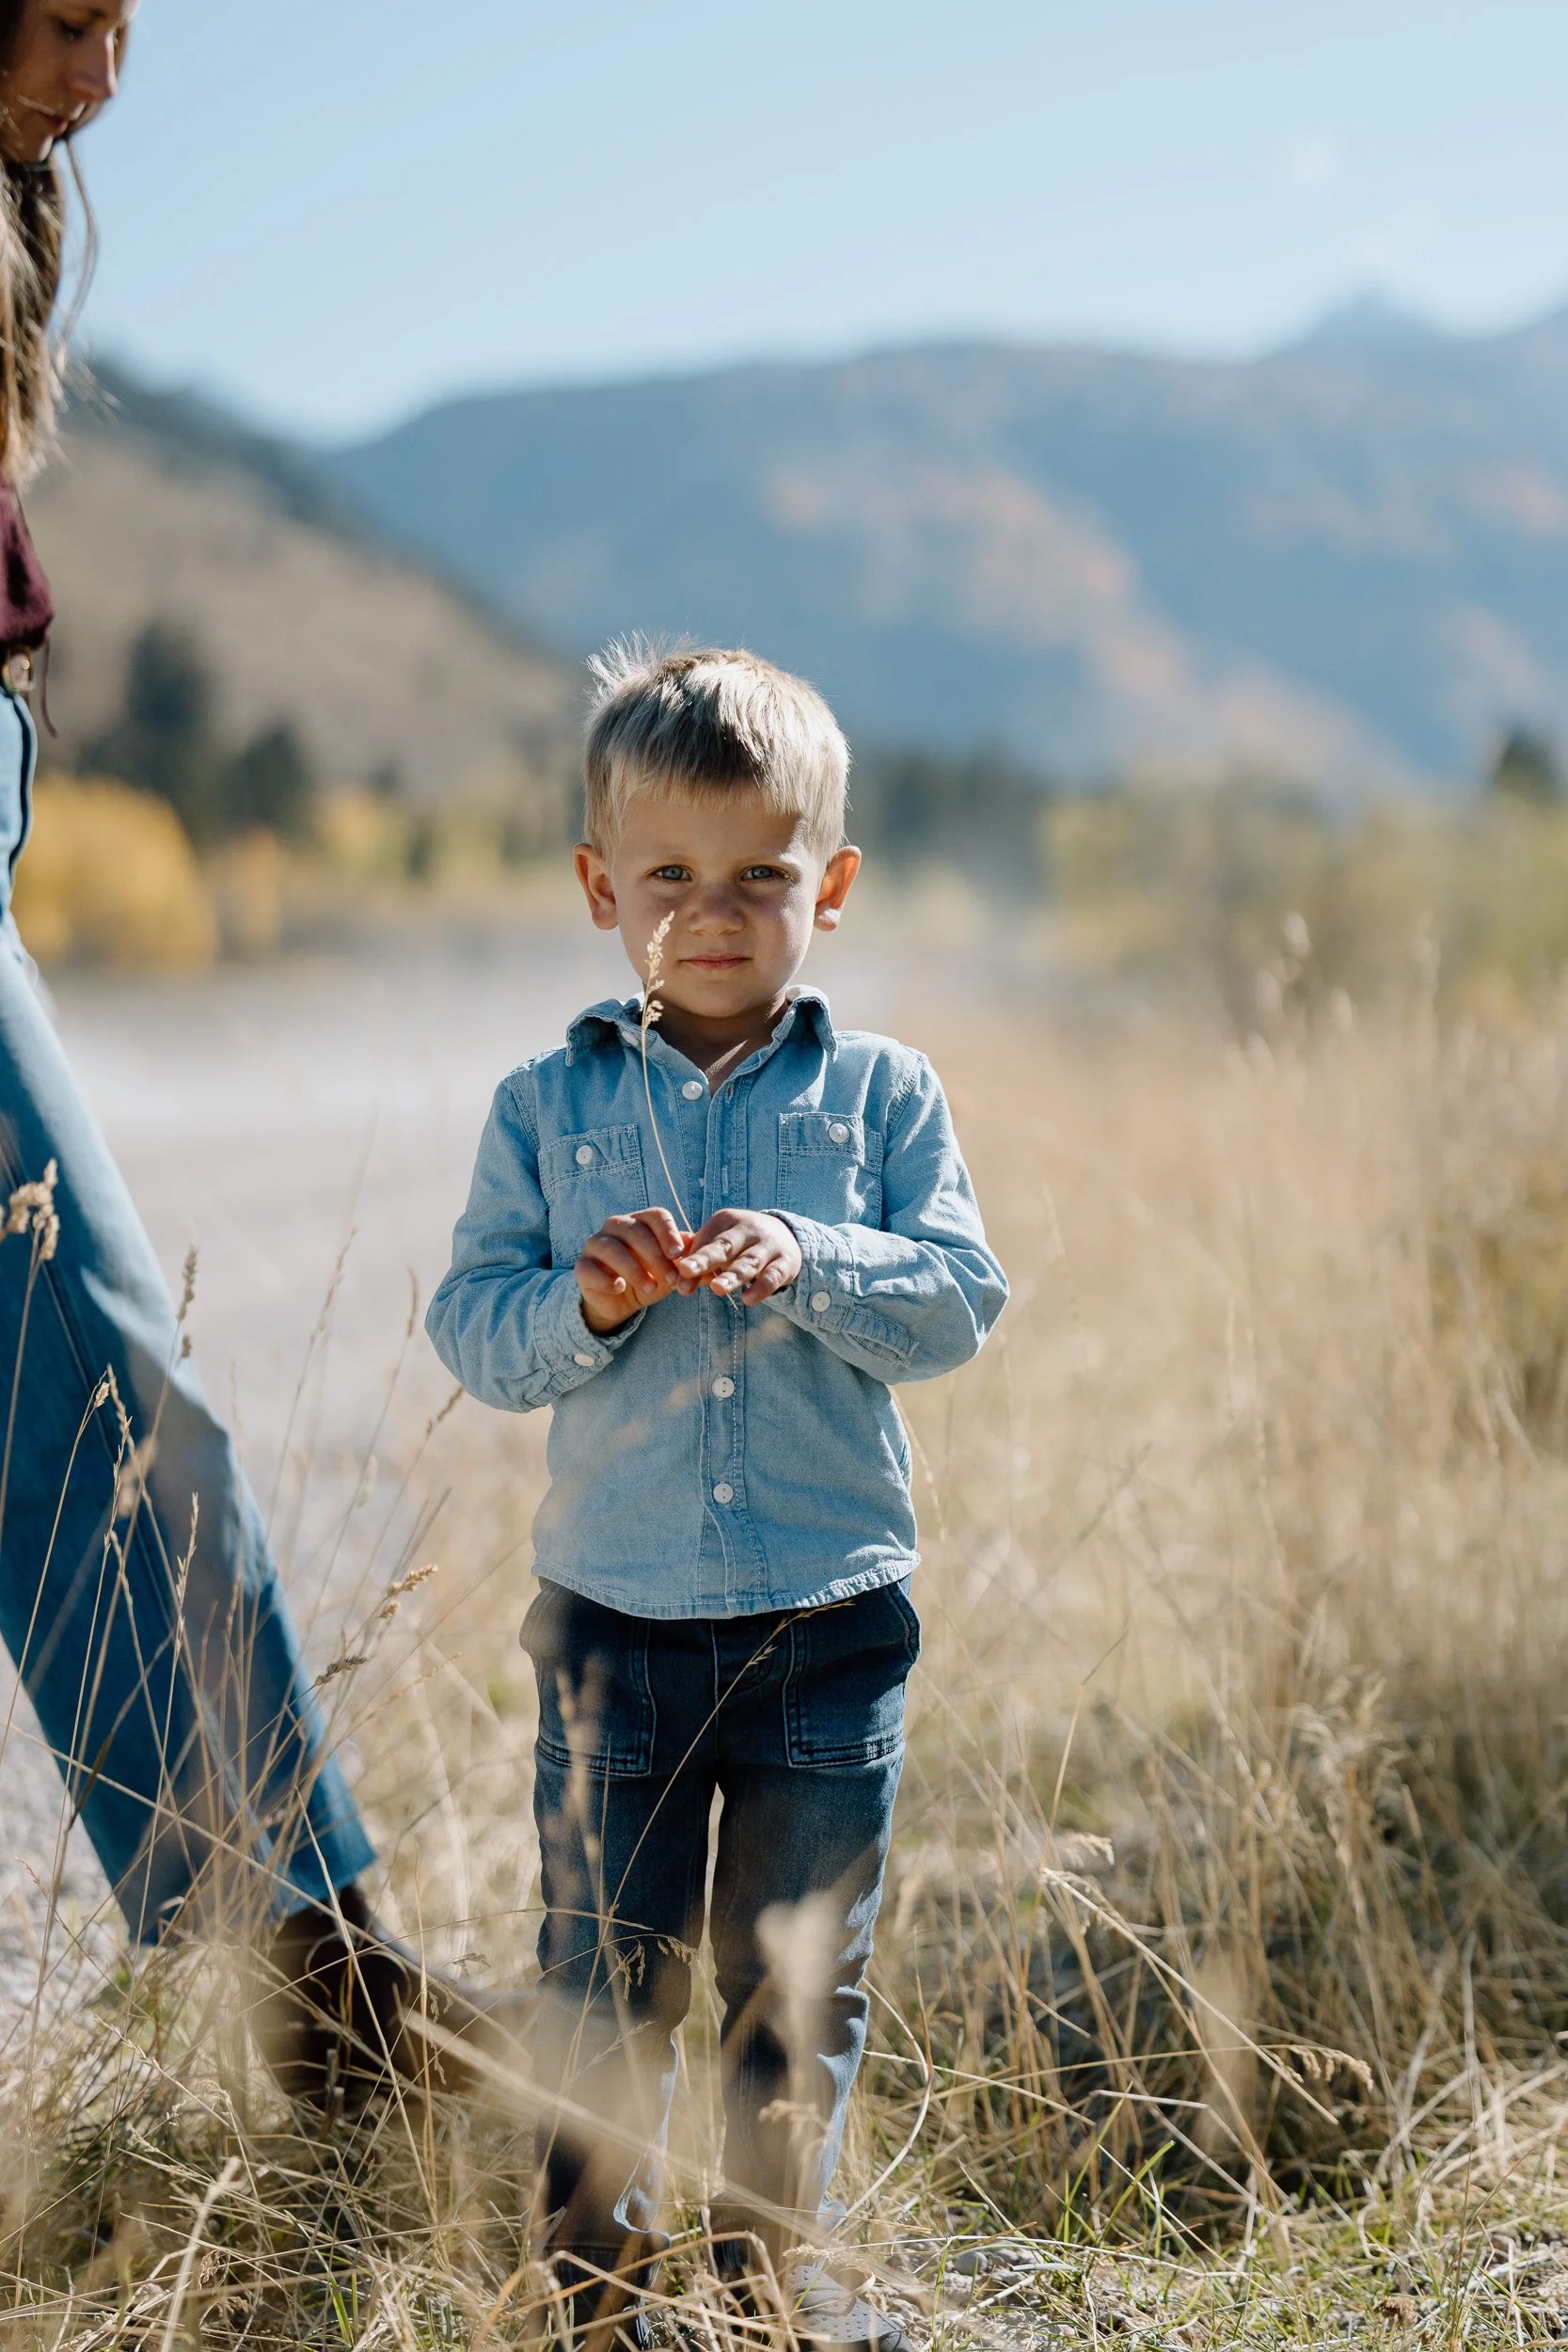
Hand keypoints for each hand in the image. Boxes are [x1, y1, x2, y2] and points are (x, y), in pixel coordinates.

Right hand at [575, 1207, 689, 1332]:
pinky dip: (606, 1279)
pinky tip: (620, 1287)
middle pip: (636, 1232)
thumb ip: (684, 1255)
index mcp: (640, 1221)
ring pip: (612, 1249)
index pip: (655, 1216)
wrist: (621, 1301)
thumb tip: (699, 1245)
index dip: (668, 1233)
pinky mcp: (582, 1267)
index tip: (678, 1254)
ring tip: (651, 1289)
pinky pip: (589, 1269)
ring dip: (634, 1269)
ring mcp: (596, 1244)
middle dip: (656, 1257)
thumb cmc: (649, 1276)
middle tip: (671, 1280)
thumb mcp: (670, 1267)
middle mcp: (616, 1226)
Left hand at [676, 1209, 801, 1306]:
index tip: (677, 1275)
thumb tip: (676, 1280)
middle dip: (704, 1259)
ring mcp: (768, 1245)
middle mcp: (747, 1229)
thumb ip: (699, 1260)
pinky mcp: (786, 1262)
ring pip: (748, 1261)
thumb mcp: (721, 1243)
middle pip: (724, 1246)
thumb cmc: (741, 1243)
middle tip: (685, 1271)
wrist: (785, 1234)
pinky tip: (748, 1299)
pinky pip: (773, 1276)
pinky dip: (761, 1288)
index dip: (691, 1259)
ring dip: (732, 1276)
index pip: (705, 1241)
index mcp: (725, 1221)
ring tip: (716, 1289)